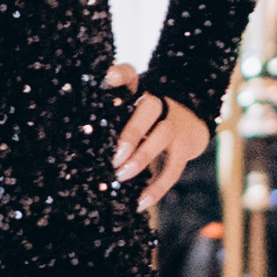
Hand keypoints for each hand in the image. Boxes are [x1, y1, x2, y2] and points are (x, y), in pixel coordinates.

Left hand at [106, 67, 210, 198]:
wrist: (193, 119)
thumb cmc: (149, 118)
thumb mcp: (132, 110)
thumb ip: (112, 117)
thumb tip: (83, 139)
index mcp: (141, 93)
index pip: (130, 76)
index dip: (120, 75)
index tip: (107, 78)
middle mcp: (159, 105)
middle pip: (149, 109)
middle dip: (132, 131)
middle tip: (114, 155)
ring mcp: (174, 125)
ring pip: (162, 136)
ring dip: (142, 157)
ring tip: (122, 175)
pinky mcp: (185, 148)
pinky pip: (174, 168)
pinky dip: (158, 187)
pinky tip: (142, 201)